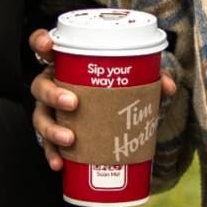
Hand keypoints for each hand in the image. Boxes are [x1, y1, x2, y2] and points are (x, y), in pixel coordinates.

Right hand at [27, 27, 177, 172]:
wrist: (110, 120)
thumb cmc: (112, 92)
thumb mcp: (129, 82)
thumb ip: (149, 79)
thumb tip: (167, 86)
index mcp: (65, 66)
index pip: (44, 48)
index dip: (40, 42)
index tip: (47, 45)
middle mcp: (52, 85)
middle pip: (40, 85)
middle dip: (52, 93)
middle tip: (73, 103)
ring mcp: (50, 111)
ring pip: (40, 116)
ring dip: (51, 128)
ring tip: (70, 139)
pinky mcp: (54, 134)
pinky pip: (46, 145)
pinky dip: (52, 154)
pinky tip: (59, 164)